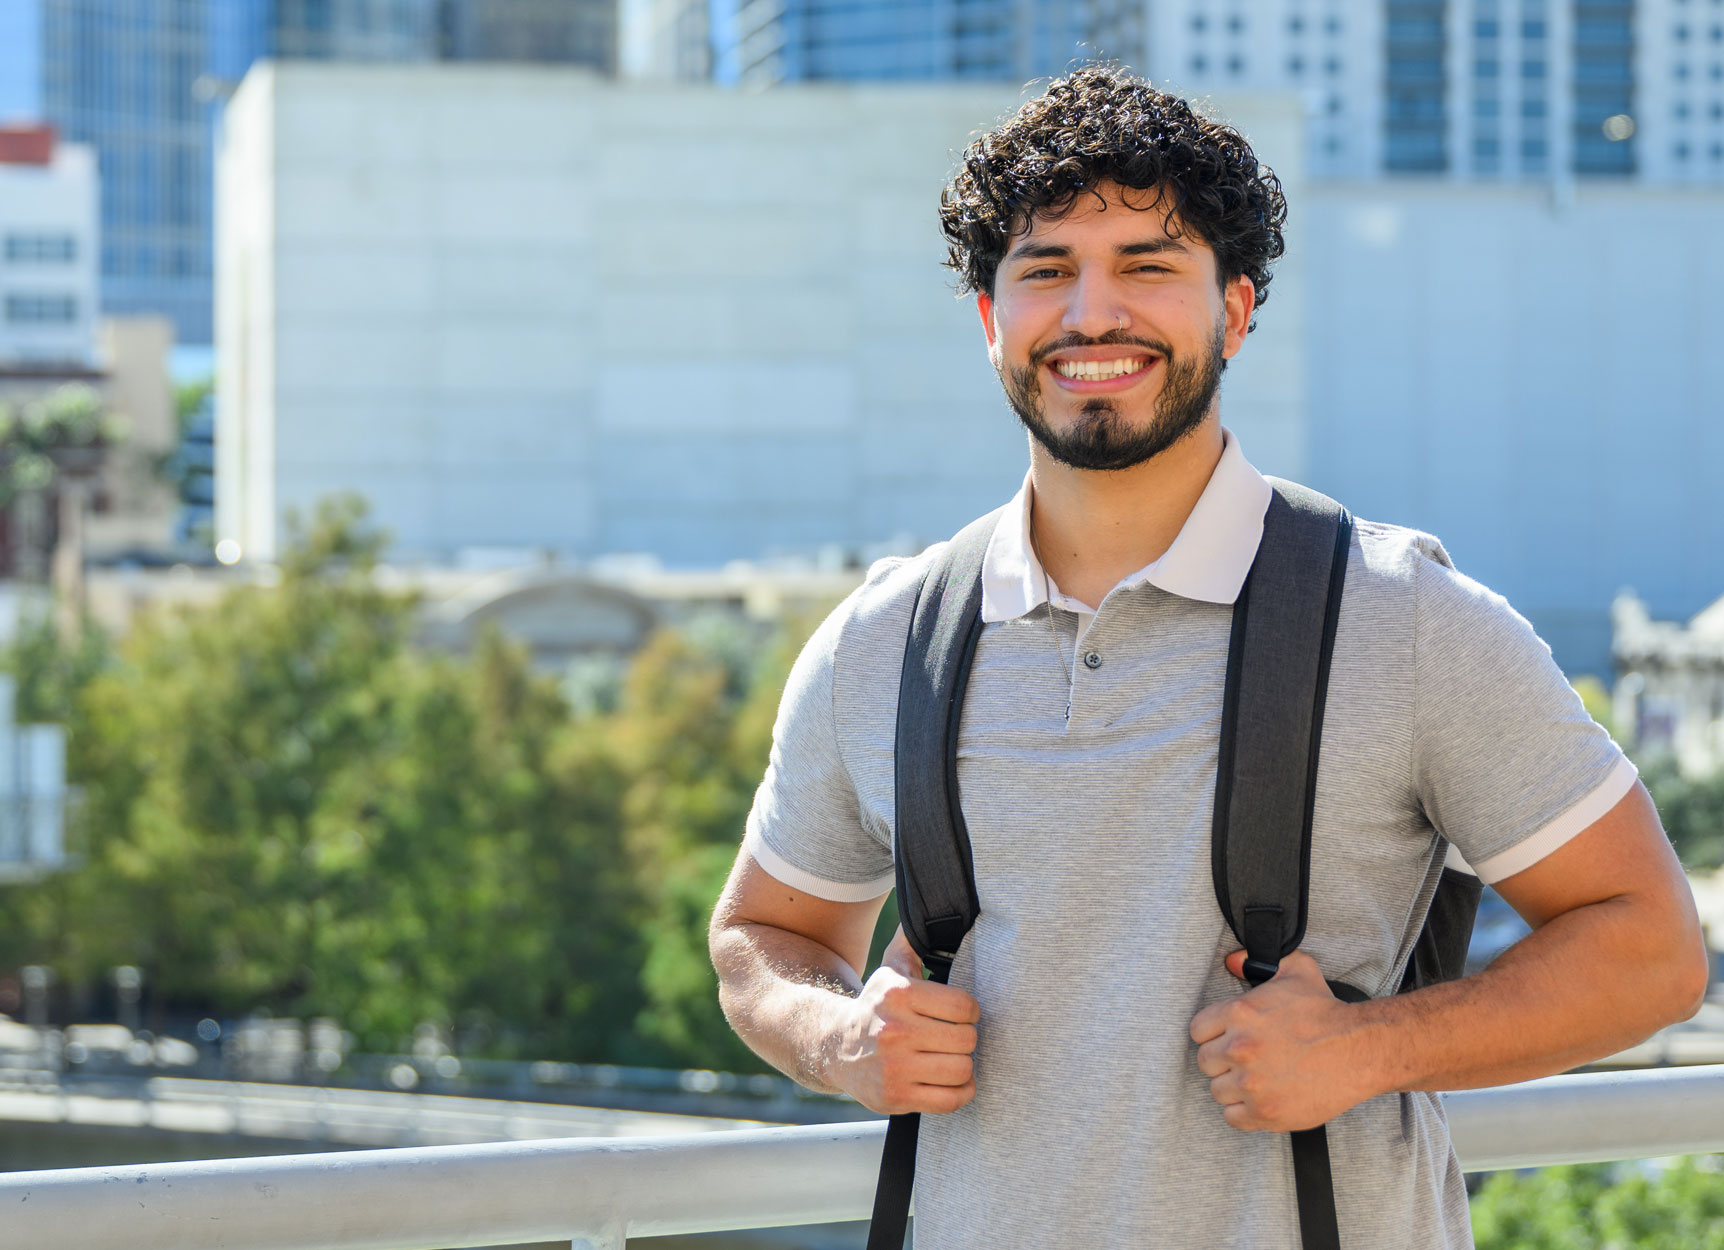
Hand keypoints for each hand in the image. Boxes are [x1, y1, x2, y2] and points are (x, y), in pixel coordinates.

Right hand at [827, 927, 979, 1115]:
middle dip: (966, 1038)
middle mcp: (894, 1031)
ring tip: (949, 1057)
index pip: (965, 1006)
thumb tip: (928, 905)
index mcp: (898, 994)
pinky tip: (948, 1079)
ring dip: (962, 1065)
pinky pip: (951, 1100)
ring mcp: (894, 1068)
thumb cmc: (877, 1006)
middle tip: (953, 1036)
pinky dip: (959, 1092)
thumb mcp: (890, 969)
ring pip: (962, 1070)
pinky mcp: (895, 1097)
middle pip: (967, 1040)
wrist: (834, 1047)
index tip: (959, 1013)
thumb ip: (912, 941)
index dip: (969, 1011)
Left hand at [1189, 949, 1374, 1131]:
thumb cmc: (1327, 1013)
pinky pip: (1233, 1117)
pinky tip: (1261, 1100)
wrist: (1360, 1050)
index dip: (1213, 1035)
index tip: (1229, 1039)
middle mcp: (1239, 1048)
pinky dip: (1244, 1113)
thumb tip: (1232, 960)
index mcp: (1239, 1013)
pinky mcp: (1266, 1112)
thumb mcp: (1295, 970)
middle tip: (1246, 1061)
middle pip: (1205, 1062)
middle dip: (1223, 1061)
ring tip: (1257, 1081)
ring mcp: (1251, 1083)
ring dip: (1234, 1088)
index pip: (1198, 1031)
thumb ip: (1257, 962)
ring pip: (1218, 1091)